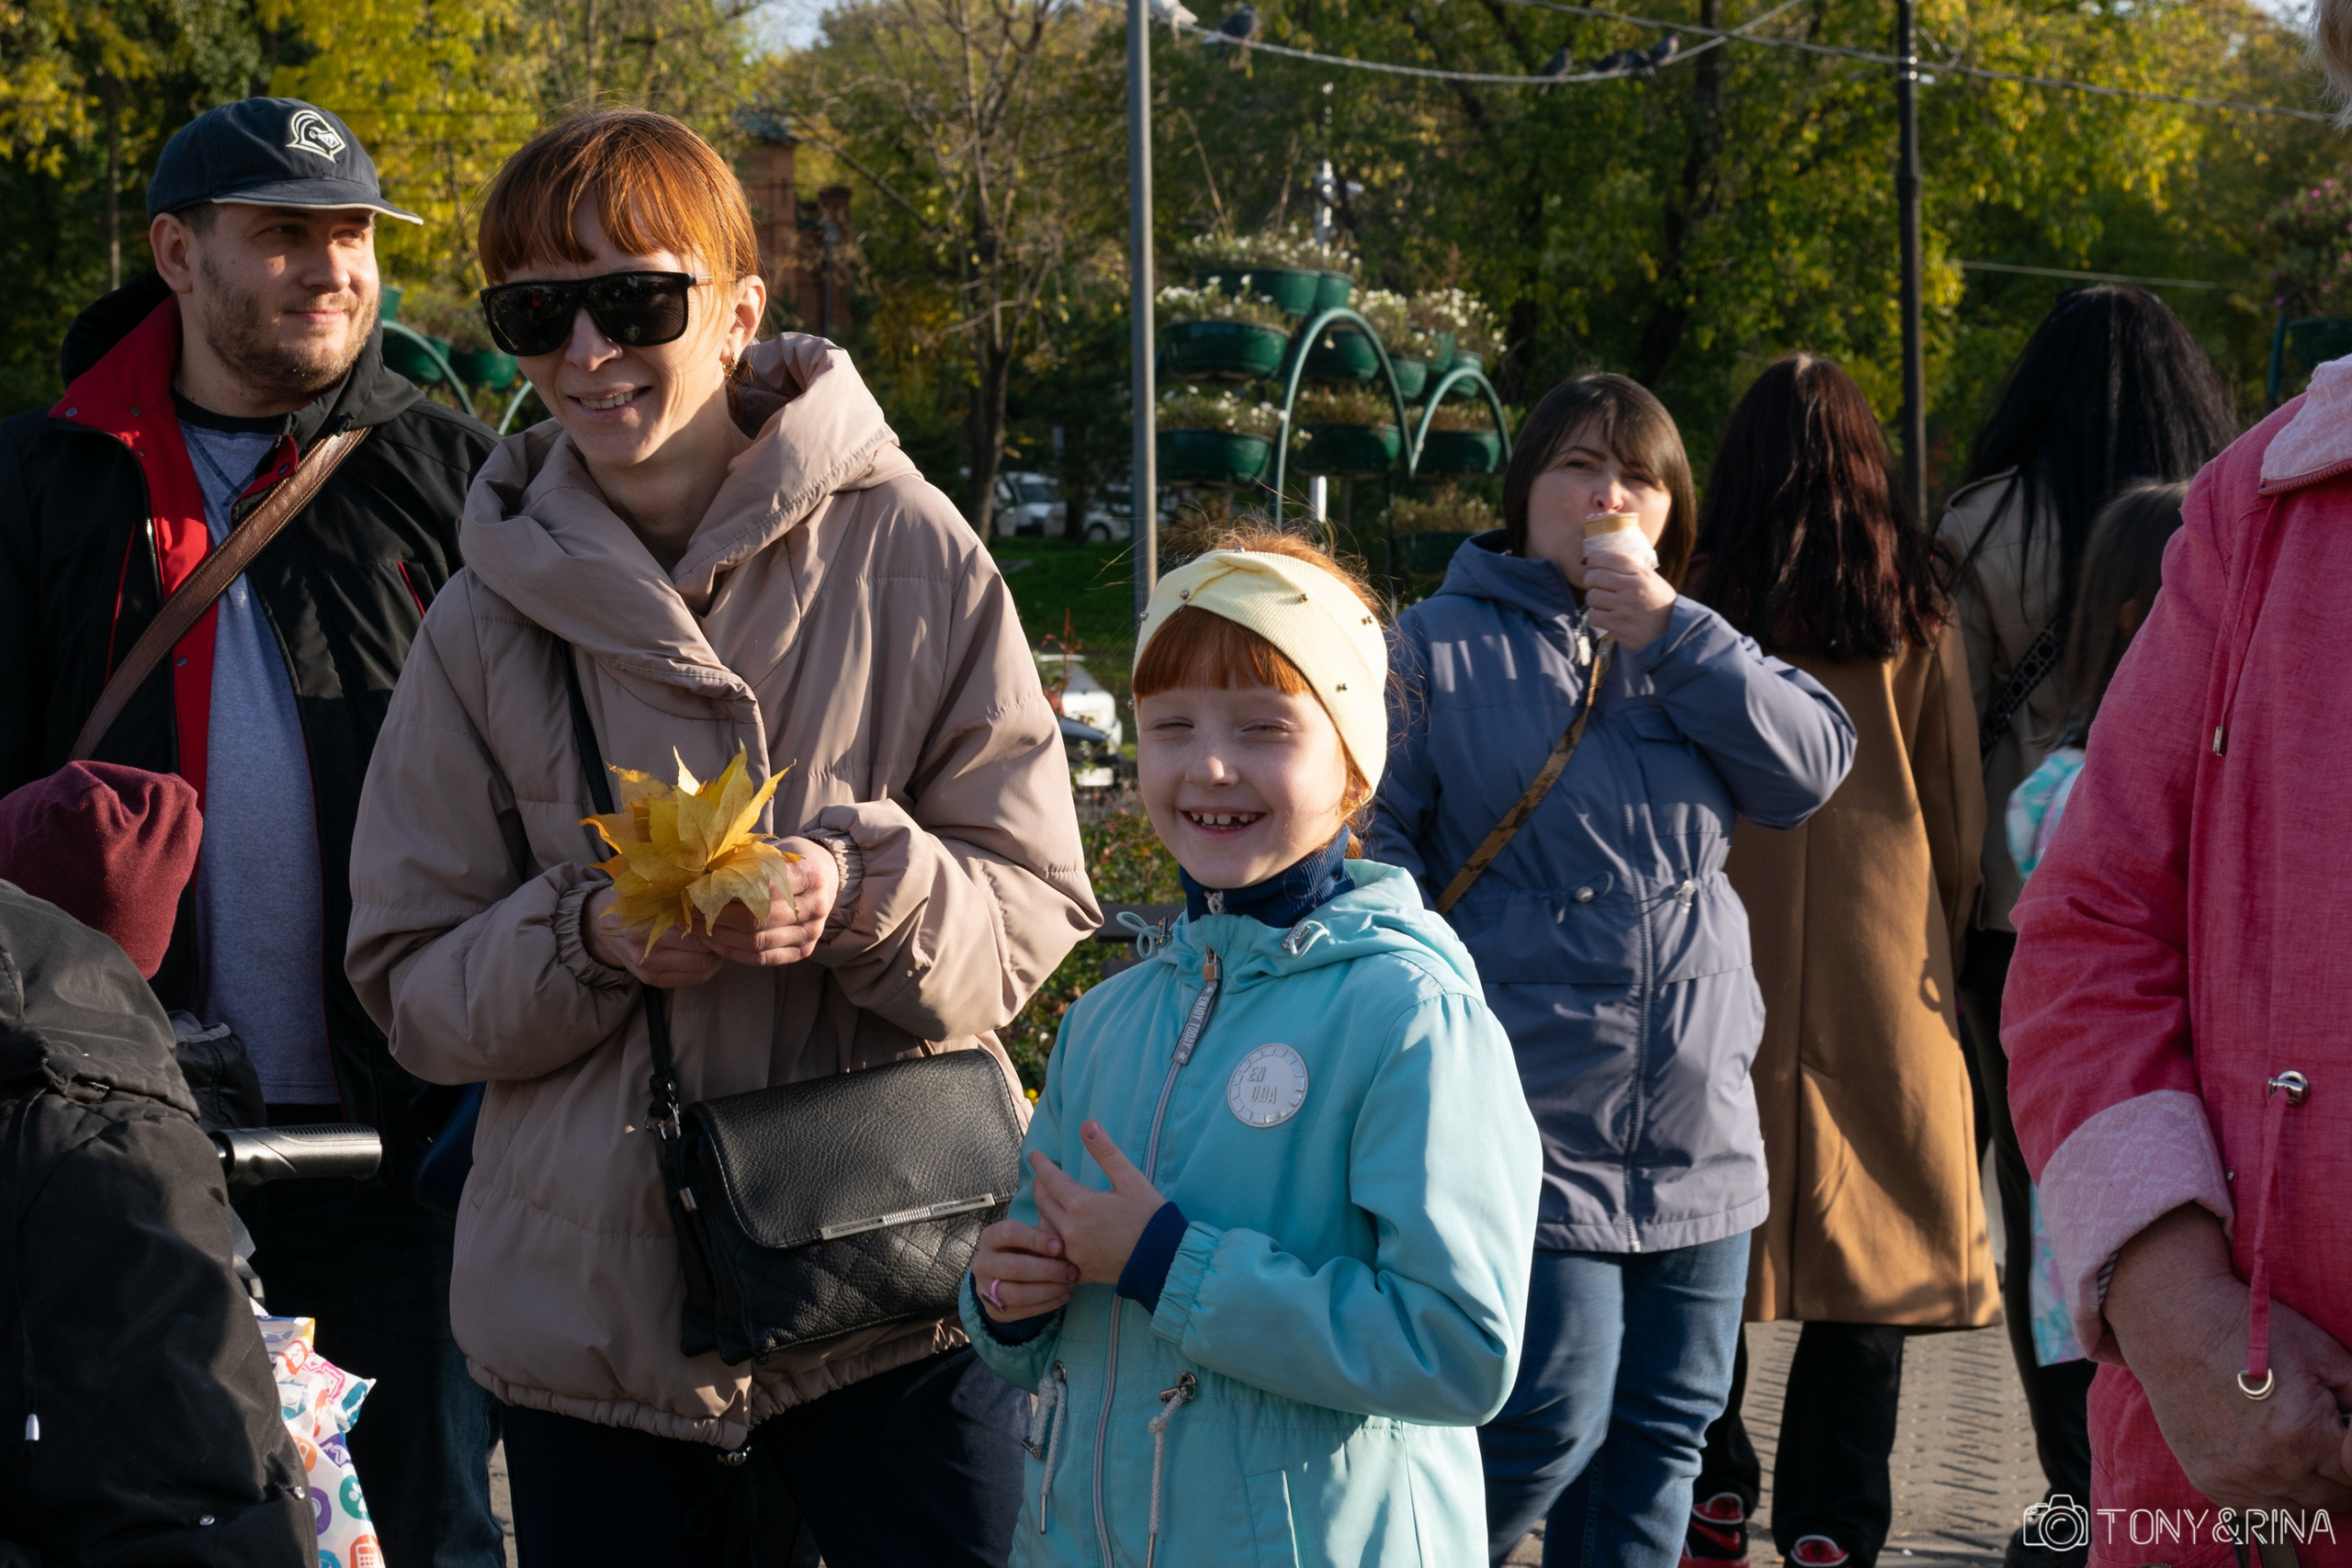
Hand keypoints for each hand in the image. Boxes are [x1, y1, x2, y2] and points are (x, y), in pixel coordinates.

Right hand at [584, 884, 723, 987]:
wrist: (599, 927)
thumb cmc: (633, 902)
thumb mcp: (652, 890)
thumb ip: (679, 893)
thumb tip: (717, 890)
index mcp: (649, 921)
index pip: (698, 930)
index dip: (718, 924)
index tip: (727, 916)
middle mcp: (648, 949)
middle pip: (703, 953)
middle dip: (721, 943)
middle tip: (729, 930)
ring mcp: (649, 968)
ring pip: (702, 968)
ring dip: (717, 956)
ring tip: (719, 941)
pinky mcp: (652, 981)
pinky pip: (693, 979)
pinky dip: (707, 968)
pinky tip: (709, 954)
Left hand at [700, 837, 840, 967]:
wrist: (827, 876)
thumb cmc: (791, 860)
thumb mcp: (773, 851)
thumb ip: (746, 862)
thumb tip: (703, 875)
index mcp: (810, 874)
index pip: (763, 888)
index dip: (728, 892)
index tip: (701, 890)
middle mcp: (816, 906)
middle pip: (759, 919)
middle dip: (719, 918)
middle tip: (693, 911)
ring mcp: (812, 932)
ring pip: (758, 943)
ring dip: (722, 937)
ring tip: (699, 928)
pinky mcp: (804, 950)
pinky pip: (763, 959)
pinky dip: (734, 952)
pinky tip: (716, 943)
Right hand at [972, 1218, 1077, 1323]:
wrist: (1007, 1276)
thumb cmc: (1025, 1249)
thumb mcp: (1032, 1236)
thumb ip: (1045, 1233)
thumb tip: (1067, 1237)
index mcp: (990, 1238)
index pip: (1008, 1233)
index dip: (1035, 1239)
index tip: (1060, 1246)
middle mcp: (982, 1263)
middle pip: (1014, 1267)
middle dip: (1048, 1270)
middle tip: (1072, 1271)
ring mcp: (985, 1289)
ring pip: (1017, 1293)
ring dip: (1048, 1290)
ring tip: (1069, 1284)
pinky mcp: (994, 1312)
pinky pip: (1022, 1311)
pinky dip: (1047, 1304)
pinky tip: (1064, 1296)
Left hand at [1028, 1121, 1165, 1284]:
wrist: (1165, 1258)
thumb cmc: (1149, 1216)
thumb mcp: (1130, 1179)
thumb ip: (1105, 1152)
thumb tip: (1087, 1124)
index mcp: (1080, 1205)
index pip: (1050, 1179)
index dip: (1041, 1164)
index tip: (1035, 1155)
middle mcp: (1070, 1231)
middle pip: (1043, 1204)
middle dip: (1040, 1187)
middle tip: (1041, 1177)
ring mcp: (1074, 1254)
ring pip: (1045, 1231)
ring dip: (1044, 1214)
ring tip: (1047, 1203)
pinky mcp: (1081, 1272)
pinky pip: (1057, 1258)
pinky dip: (1052, 1245)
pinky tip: (1055, 1239)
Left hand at [1583, 560, 1674, 651]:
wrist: (1670, 631)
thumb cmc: (1658, 603)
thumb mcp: (1652, 579)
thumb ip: (1631, 568)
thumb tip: (1601, 559)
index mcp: (1641, 574)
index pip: (1609, 559)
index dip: (1594, 560)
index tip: (1590, 564)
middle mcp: (1632, 589)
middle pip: (1595, 577)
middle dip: (1590, 580)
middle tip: (1594, 584)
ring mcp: (1624, 608)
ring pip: (1592, 596)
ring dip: (1593, 600)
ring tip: (1602, 602)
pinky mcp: (1618, 625)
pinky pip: (1593, 616)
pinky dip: (1595, 617)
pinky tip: (1604, 616)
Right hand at [2106, 1204, 2351, 1510]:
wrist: (2176, 1326)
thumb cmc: (2252, 1334)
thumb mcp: (2325, 1357)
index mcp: (2306, 1436)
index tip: (2346, 1443)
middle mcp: (2272, 1467)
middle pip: (2332, 1499)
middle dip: (2339, 1478)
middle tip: (2331, 1451)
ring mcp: (2237, 1478)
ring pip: (2297, 1511)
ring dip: (2308, 1492)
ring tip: (2302, 1459)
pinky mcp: (2210, 1480)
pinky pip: (2257, 1510)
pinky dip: (2271, 1495)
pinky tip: (2270, 1464)